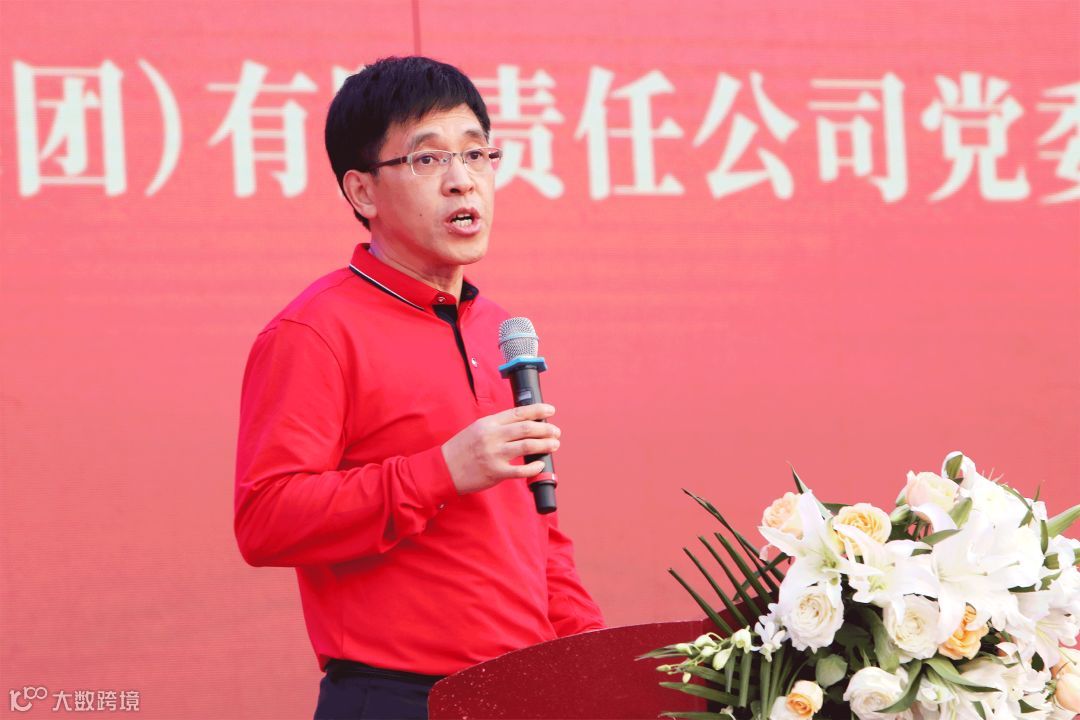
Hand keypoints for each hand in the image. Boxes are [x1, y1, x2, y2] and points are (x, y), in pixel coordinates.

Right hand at [441, 404, 560, 494]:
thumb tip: (523, 423)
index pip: (518, 413)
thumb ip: (498, 426)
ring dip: (545, 445)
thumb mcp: (477, 429)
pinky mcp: (495, 472)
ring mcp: (494, 455)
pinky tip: (540, 464)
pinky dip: (533, 467)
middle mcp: (492, 436)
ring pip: (527, 446)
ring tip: (554, 445)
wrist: (444, 469)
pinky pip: (520, 470)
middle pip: (527, 428)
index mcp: (489, 423)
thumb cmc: (462, 449)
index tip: (550, 411)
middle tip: (556, 432)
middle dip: (546, 429)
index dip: (538, 410)